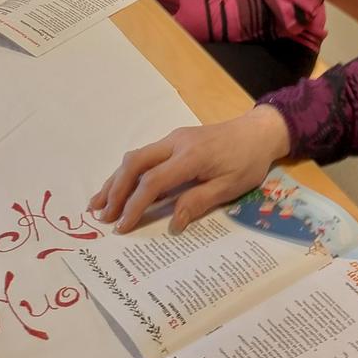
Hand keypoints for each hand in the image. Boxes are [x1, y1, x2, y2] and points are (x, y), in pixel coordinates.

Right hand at [89, 106, 290, 233]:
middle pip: (136, 163)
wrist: (259, 131)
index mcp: (192, 156)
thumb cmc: (248, 161)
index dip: (135, 204)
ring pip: (136, 156)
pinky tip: (120, 186)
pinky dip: (129, 171)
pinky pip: (146, 155)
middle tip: (102, 217)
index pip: (154, 181)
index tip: (122, 226)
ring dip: (116, 179)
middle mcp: (177, 142)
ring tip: (98, 204)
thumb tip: (173, 223)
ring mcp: (175, 138)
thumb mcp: (230, 186)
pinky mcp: (176, 139)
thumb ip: (200, 201)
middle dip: (116, 190)